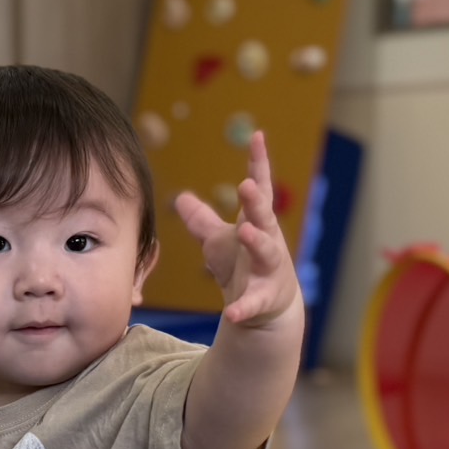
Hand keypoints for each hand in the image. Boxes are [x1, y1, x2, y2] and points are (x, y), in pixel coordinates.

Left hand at [173, 131, 300, 326]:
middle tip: (246, 185)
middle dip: (255, 202)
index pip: (260, 188)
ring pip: (265, 253)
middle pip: (263, 217)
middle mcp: (268, 242)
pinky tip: (231, 313)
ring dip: (256, 241)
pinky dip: (242, 307)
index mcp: (257, 223)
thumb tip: (180, 198)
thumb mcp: (220, 242)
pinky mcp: (264, 299)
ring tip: (244, 232)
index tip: (257, 136)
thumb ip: (202, 220)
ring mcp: (269, 271)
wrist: (269, 309)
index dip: (259, 162)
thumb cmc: (243, 267)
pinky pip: (252, 303)